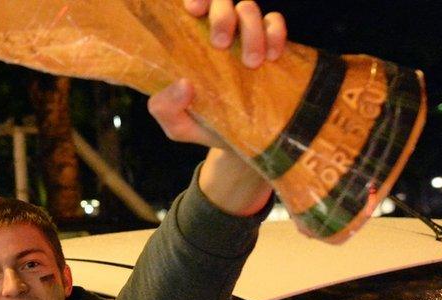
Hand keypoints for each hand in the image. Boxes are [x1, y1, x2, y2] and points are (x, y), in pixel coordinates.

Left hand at [150, 0, 286, 148]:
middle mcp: (216, 32)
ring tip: (251, 63)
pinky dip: (275, 33)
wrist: (242, 143)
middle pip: (220, 0)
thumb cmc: (204, 126)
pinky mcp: (270, 43)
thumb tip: (183, 84)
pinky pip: (275, 22)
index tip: (194, 10)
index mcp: (190, 44)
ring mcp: (244, 35)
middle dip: (222, 15)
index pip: (192, 6)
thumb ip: (166, 108)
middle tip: (221, 44)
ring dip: (251, 30)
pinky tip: (273, 57)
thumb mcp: (178, 125)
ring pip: (248, 8)